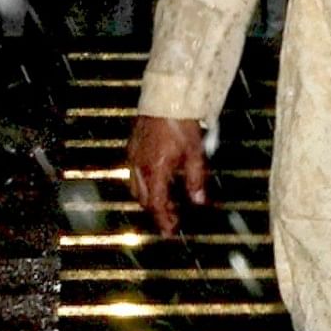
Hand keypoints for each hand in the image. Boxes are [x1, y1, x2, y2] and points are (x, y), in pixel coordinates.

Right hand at [127, 116, 209, 237]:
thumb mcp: (195, 154)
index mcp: (155, 171)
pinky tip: (157, 179)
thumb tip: (198, 201)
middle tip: (171, 218)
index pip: (157, 205)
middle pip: (144, 199)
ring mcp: (133, 156)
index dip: (163, 220)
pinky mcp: (132, 146)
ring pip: (137, 187)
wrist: (166, 99)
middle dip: (157, 211)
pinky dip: (145, 182)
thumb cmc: (181, 124)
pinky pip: (134, 172)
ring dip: (150, 198)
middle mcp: (139, 166)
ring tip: (166, 201)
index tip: (169, 231)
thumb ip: (196, 180)